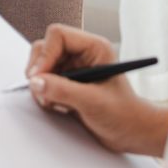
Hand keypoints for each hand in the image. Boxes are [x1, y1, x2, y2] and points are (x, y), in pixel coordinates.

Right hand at [26, 24, 167, 156]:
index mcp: (94, 47)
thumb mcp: (93, 102)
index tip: (38, 76)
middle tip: (42, 91)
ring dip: (41, 85)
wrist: (131, 132)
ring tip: (55, 103)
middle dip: (40, 70)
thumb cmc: (123, 114)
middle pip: (45, 48)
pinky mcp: (66, 82)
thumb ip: (63, 90)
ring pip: (41, 65)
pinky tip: (59, 106)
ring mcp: (72, 68)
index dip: (45, 54)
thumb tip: (36, 81)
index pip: (58, 35)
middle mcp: (81, 54)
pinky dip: (44, 93)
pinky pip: (43, 81)